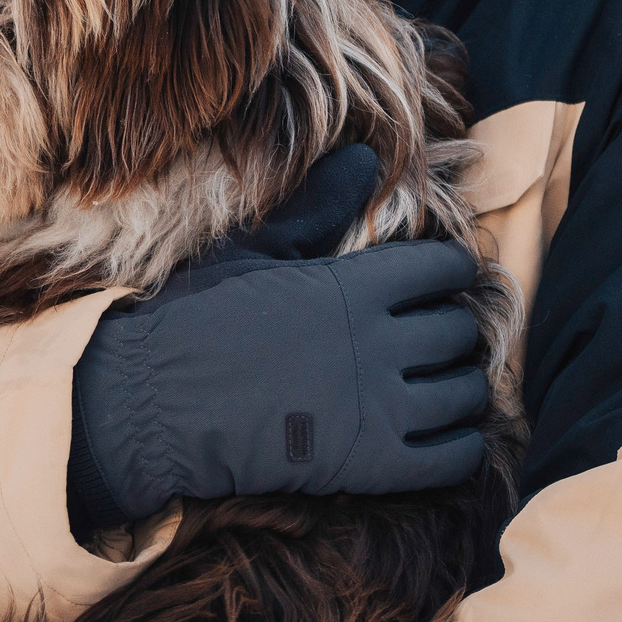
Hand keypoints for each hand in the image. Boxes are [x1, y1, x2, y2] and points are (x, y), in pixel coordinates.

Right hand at [67, 143, 490, 530]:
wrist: (155, 404)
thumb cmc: (198, 320)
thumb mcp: (256, 250)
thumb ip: (319, 206)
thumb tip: (365, 156)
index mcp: (355, 285)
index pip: (447, 268)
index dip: (448, 271)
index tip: (434, 281)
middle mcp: (379, 344)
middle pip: (460, 331)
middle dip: (451, 329)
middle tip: (428, 337)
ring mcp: (380, 409)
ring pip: (466, 393)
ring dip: (459, 386)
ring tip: (435, 385)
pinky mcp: (374, 466)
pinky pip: (454, 458)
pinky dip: (458, 445)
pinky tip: (435, 433)